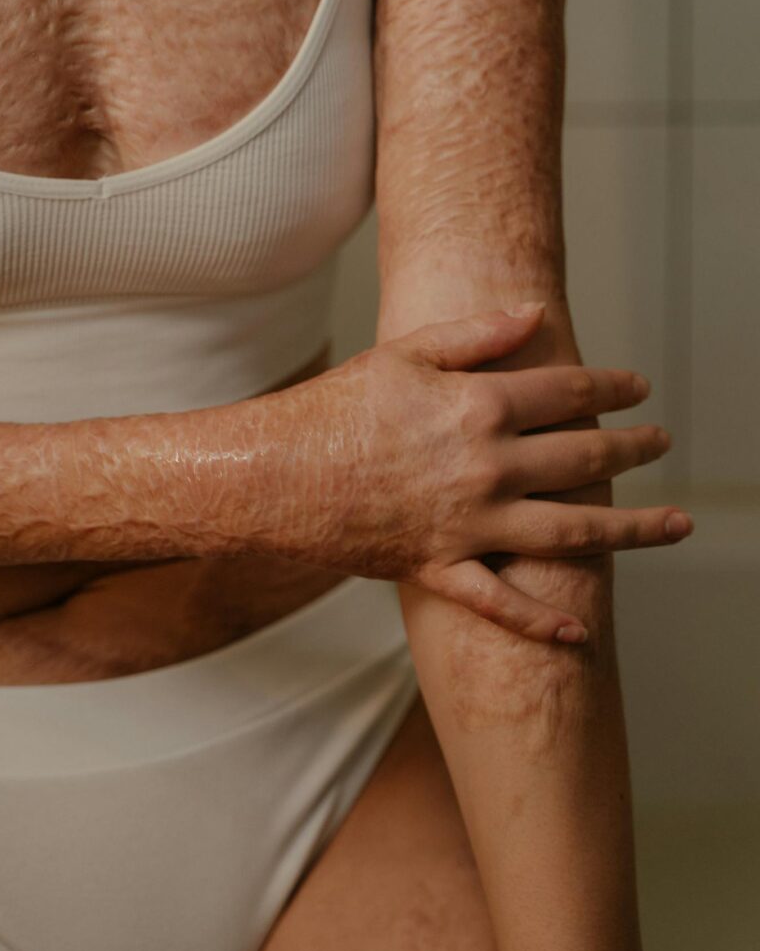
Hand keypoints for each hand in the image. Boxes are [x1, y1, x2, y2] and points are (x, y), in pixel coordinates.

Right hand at [273, 305, 689, 642]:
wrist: (274, 475)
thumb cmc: (336, 408)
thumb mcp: (405, 355)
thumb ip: (475, 337)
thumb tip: (535, 316)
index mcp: (479, 408)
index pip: (568, 392)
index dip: (612, 386)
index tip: (639, 387)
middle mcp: (487, 469)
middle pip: (584, 460)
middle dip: (633, 450)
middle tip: (663, 444)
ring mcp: (467, 526)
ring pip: (569, 534)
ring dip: (631, 531)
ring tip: (677, 525)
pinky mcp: (438, 569)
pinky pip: (500, 605)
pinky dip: (543, 623)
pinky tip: (583, 634)